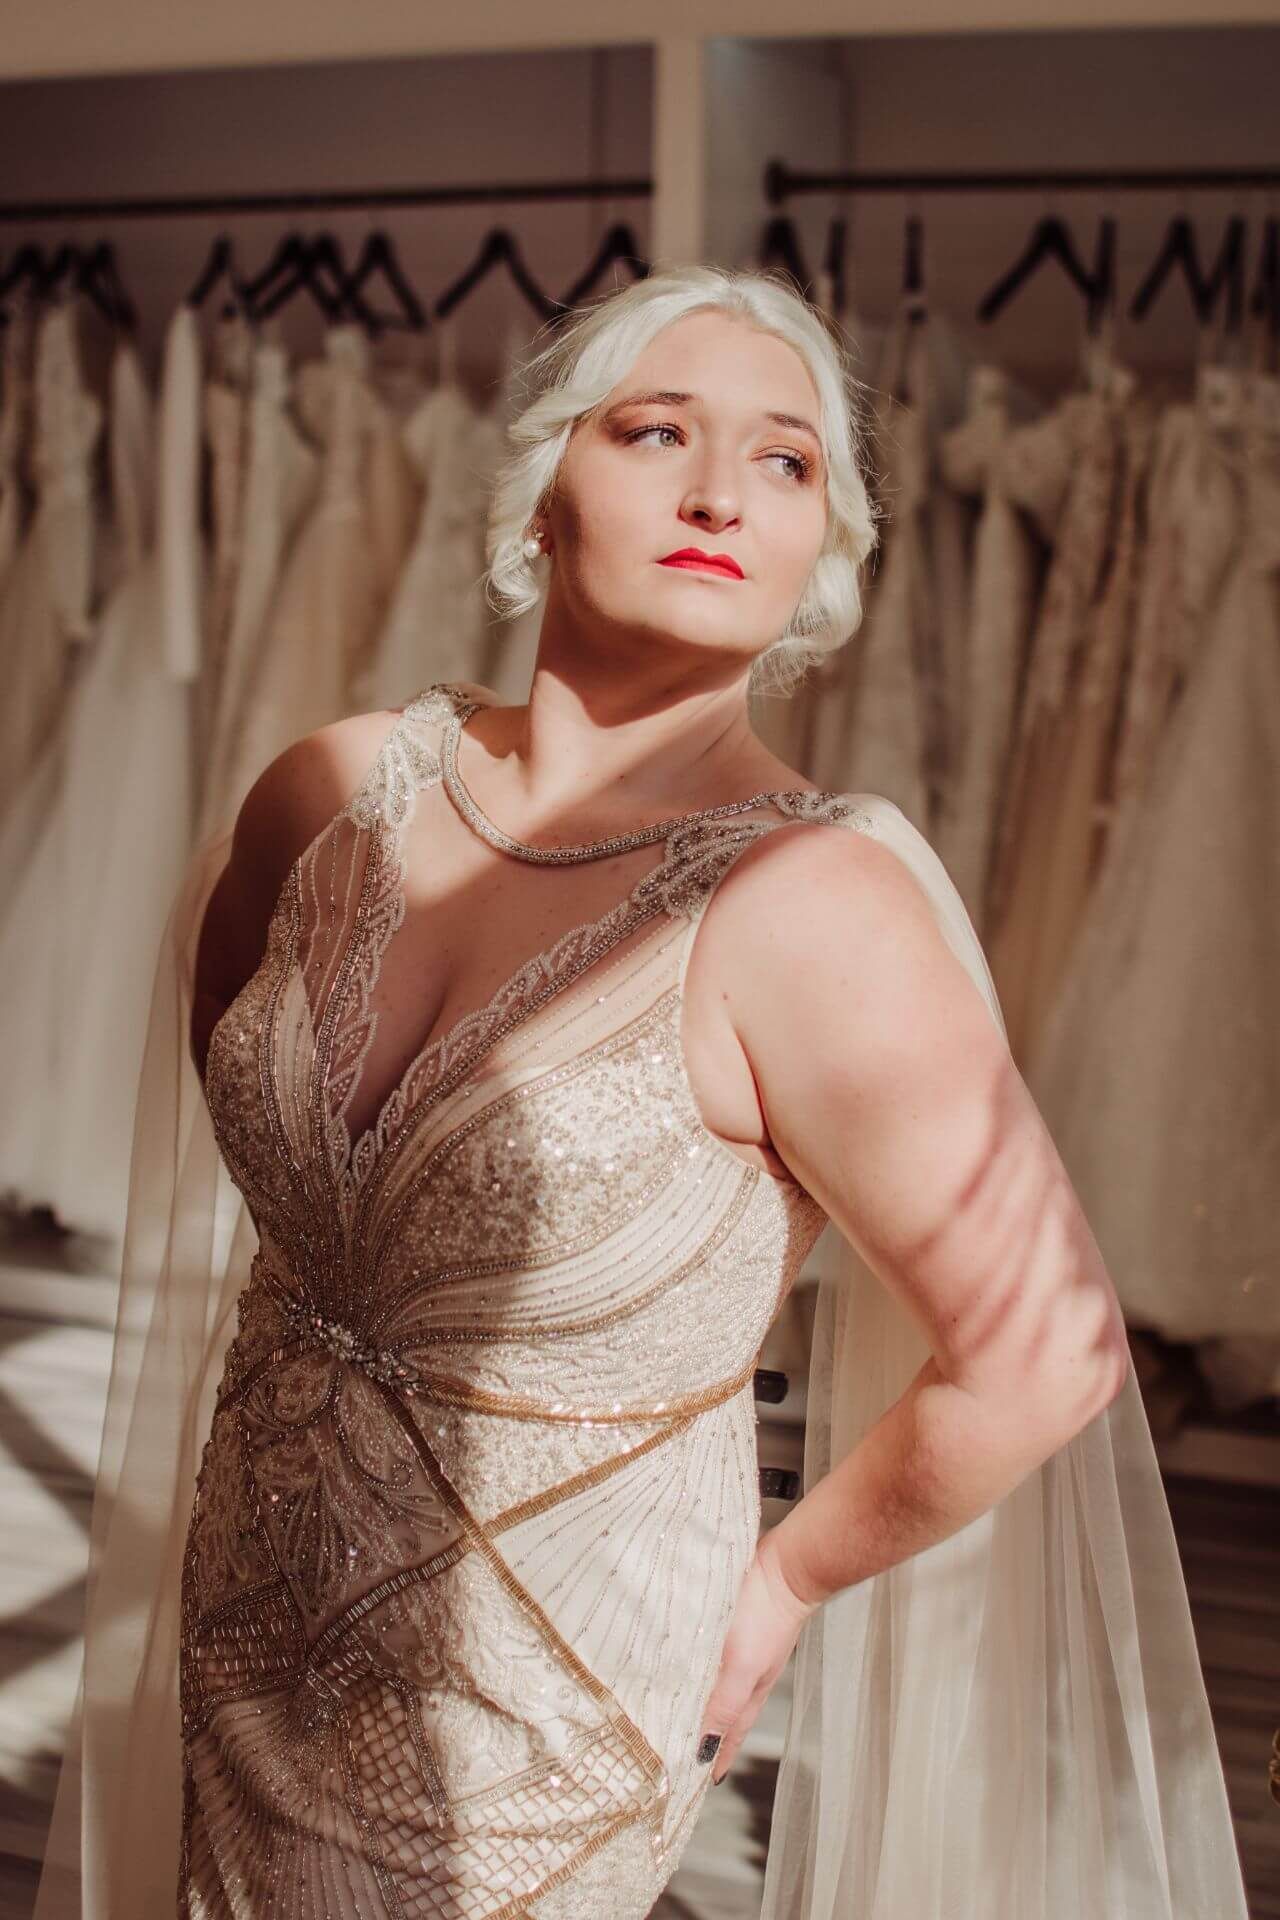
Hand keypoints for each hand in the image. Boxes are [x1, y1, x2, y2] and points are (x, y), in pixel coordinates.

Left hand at [696, 1532, 819, 1786]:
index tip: (694, 1784)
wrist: (785, 1568)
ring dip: (696, 1701)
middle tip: (677, 1753)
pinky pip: (710, 1657)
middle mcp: (744, 1676)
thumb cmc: (767, 1618)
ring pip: (714, 1686)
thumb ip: (723, 1706)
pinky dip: (697, 1668)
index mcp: (748, 1694)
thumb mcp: (741, 1668)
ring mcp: (740, 1650)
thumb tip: (704, 1750)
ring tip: (673, 1712)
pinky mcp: (731, 1626)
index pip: (727, 1737)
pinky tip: (685, 1661)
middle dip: (702, 1736)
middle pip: (721, 1715)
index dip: (712, 1759)